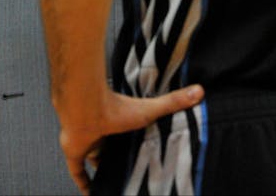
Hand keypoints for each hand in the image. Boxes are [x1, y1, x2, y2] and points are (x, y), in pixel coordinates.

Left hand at [58, 85, 203, 194]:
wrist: (86, 109)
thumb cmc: (115, 107)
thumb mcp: (149, 110)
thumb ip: (173, 102)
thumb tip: (200, 91)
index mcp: (117, 121)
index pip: (125, 135)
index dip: (131, 144)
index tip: (141, 153)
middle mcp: (101, 133)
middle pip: (110, 148)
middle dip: (118, 158)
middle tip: (132, 172)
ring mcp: (87, 143)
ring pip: (95, 159)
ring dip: (103, 168)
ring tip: (116, 183)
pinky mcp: (75, 154)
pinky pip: (78, 173)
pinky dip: (84, 184)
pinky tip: (91, 194)